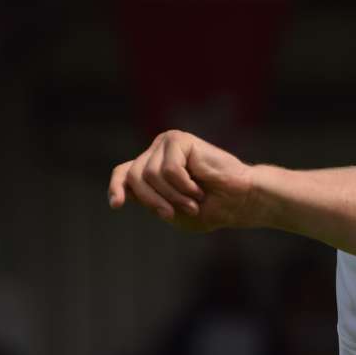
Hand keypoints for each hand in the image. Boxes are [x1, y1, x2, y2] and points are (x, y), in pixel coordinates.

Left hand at [108, 130, 254, 231]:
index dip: (116, 188)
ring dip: (173, 196)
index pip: (123, 174)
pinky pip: (169, 169)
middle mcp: (156, 154)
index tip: (117, 205)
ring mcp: (167, 144)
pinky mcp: (179, 140)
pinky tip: (199, 186)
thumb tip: (126, 191)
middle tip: (171, 214)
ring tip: (193, 201)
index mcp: (151, 170)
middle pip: (135, 178)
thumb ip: (150, 202)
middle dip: (153, 201)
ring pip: (150, 175)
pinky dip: (184, 185)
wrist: (239, 201)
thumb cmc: (210, 209)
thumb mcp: (173, 212)